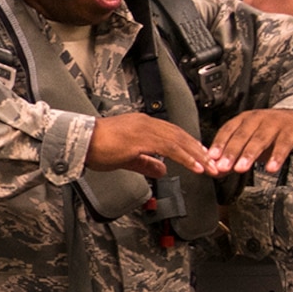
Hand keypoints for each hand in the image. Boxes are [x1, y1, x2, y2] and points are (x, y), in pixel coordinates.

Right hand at [86, 113, 210, 178]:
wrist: (80, 142)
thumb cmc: (96, 148)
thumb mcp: (126, 158)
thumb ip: (145, 163)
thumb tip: (162, 169)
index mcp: (142, 124)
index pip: (172, 133)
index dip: (188, 144)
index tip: (201, 155)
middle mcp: (146, 123)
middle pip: (180, 135)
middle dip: (198, 150)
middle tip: (212, 163)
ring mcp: (144, 129)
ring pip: (179, 141)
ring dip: (196, 155)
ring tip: (209, 167)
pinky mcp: (141, 139)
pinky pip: (170, 148)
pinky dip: (185, 158)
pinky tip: (195, 166)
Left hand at [207, 109, 292, 175]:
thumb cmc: (270, 134)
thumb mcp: (250, 143)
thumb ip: (233, 157)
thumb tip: (215, 172)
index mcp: (243, 120)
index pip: (228, 130)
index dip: (219, 143)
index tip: (210, 158)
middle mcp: (257, 119)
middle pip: (242, 135)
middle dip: (231, 152)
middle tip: (222, 167)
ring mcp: (275, 123)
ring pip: (260, 139)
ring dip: (249, 154)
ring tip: (241, 169)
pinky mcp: (292, 130)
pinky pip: (283, 144)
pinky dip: (276, 157)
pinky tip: (270, 169)